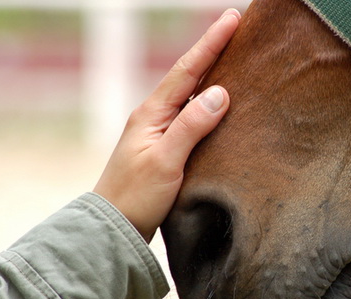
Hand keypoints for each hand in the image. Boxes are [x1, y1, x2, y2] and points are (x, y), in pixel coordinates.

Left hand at [94, 9, 240, 241]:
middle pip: (189, 76)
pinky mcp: (167, 148)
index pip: (187, 71)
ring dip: (212, 75)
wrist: (115, 227)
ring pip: (191, 96)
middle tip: (236, 28)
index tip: (231, 19)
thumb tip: (220, 92)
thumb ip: (192, 126)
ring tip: (235, 59)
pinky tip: (222, 104)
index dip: (210, 44)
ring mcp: (160, 132)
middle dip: (213, 51)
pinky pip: (193, 117)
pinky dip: (209, 104)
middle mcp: (155, 117)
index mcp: (152, 114)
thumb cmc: (136, 196)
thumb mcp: (165, 161)